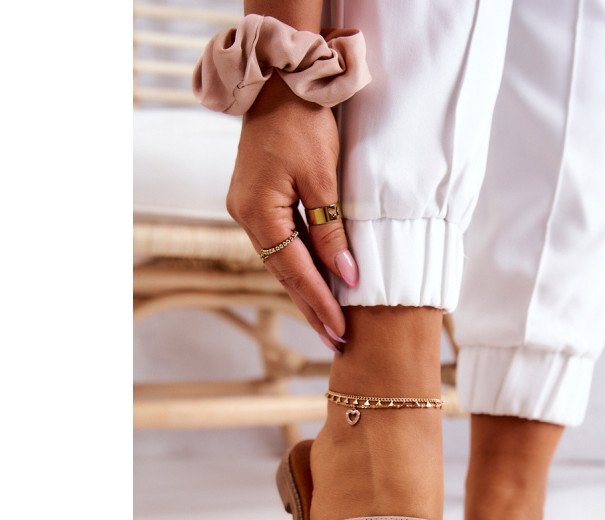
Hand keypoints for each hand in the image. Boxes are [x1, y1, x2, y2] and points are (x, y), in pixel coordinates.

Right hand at [226, 75, 356, 344]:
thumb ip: (332, 230)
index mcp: (258, 211)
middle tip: (336, 341)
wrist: (279, 82)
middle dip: (313, 308)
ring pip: (283, 263)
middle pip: (285, 274)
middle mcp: (247, 216)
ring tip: (329, 323)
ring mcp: (249, 210)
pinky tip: (318, 286)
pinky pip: (283, 245)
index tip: (340, 329)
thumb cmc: (302, 123)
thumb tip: (347, 274)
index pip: (295, 269)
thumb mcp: (322, 177)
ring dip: (307, 292)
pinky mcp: (258, 203)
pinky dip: (302, 267)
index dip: (320, 301)